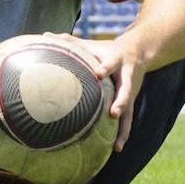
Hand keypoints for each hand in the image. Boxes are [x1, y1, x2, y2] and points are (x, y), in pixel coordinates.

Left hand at [41, 32, 143, 152]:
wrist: (139, 51)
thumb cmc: (106, 49)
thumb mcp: (92, 44)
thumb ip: (69, 41)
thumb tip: (45, 34)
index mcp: (114, 60)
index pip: (109, 64)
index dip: (104, 68)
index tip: (97, 73)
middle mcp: (125, 77)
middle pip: (126, 89)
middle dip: (121, 101)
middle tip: (113, 112)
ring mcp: (130, 91)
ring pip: (129, 110)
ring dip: (123, 126)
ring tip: (117, 144)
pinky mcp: (131, 102)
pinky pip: (128, 120)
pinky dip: (123, 134)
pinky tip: (116, 149)